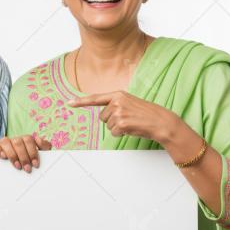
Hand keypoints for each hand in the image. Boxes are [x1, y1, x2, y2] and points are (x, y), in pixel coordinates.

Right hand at [0, 135, 51, 172]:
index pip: (29, 140)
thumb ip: (45, 146)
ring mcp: (3, 143)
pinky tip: (2, 156)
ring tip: (17, 166)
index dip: (32, 152)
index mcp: (25, 140)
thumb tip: (39, 140)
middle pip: (18, 142)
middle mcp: (14, 140)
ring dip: (12, 154)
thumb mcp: (40, 154)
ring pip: (5, 141)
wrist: (14, 169)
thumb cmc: (29, 161)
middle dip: (24, 157)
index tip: (35, 164)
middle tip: (27, 169)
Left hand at [67, 91, 182, 143]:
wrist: (161, 121)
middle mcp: (116, 101)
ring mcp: (118, 112)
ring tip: (131, 123)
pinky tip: (131, 129)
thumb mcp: (130, 103)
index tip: (69, 103)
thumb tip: (104, 115)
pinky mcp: (121, 123)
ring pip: (108, 126)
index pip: (96, 98)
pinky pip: (113, 133)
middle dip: (112, 121)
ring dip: (118, 128)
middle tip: (127, 119)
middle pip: (102, 117)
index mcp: (118, 94)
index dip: (81, 102)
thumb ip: (116, 104)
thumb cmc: (147, 114)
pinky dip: (121, 134)